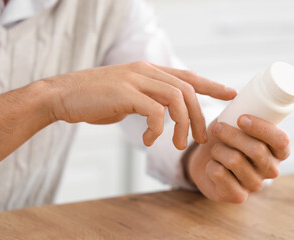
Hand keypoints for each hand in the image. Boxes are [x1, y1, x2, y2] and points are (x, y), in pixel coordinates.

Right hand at [46, 62, 236, 149]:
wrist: (62, 96)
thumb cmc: (96, 99)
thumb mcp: (128, 96)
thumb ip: (148, 99)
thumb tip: (163, 113)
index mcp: (149, 71)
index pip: (188, 76)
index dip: (211, 85)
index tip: (230, 94)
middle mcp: (146, 71)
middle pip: (187, 90)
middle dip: (199, 116)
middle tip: (200, 139)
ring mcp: (136, 80)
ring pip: (176, 99)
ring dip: (183, 125)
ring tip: (178, 145)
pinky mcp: (125, 92)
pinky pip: (154, 111)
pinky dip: (157, 128)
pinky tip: (149, 139)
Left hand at [186, 115, 289, 202]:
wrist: (206, 163)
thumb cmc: (225, 140)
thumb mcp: (237, 124)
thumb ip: (245, 112)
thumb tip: (241, 94)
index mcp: (278, 151)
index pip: (281, 141)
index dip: (262, 129)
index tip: (241, 118)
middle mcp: (271, 169)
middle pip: (256, 150)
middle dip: (232, 135)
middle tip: (217, 127)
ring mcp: (255, 185)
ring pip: (235, 160)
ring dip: (218, 149)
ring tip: (214, 147)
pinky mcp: (238, 196)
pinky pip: (220, 174)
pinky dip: (210, 164)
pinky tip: (212, 165)